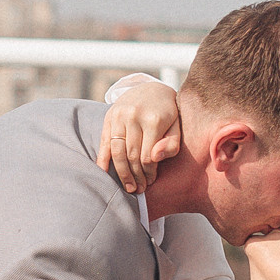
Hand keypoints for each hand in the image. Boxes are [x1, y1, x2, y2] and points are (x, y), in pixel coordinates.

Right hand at [99, 81, 182, 195]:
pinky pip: (104, 142)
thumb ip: (171, 144)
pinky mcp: (109, 117)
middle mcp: (134, 116)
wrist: (151, 89)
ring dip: (121, 173)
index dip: (149, 173)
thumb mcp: (177, 125)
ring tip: (128, 187)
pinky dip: (102, 159)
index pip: (147, 156)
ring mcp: (119, 116)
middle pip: (131, 155)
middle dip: (135, 176)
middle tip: (139, 190)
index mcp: (153, 120)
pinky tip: (104, 173)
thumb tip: (155, 159)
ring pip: (117, 151)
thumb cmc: (167, 112)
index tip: (151, 182)